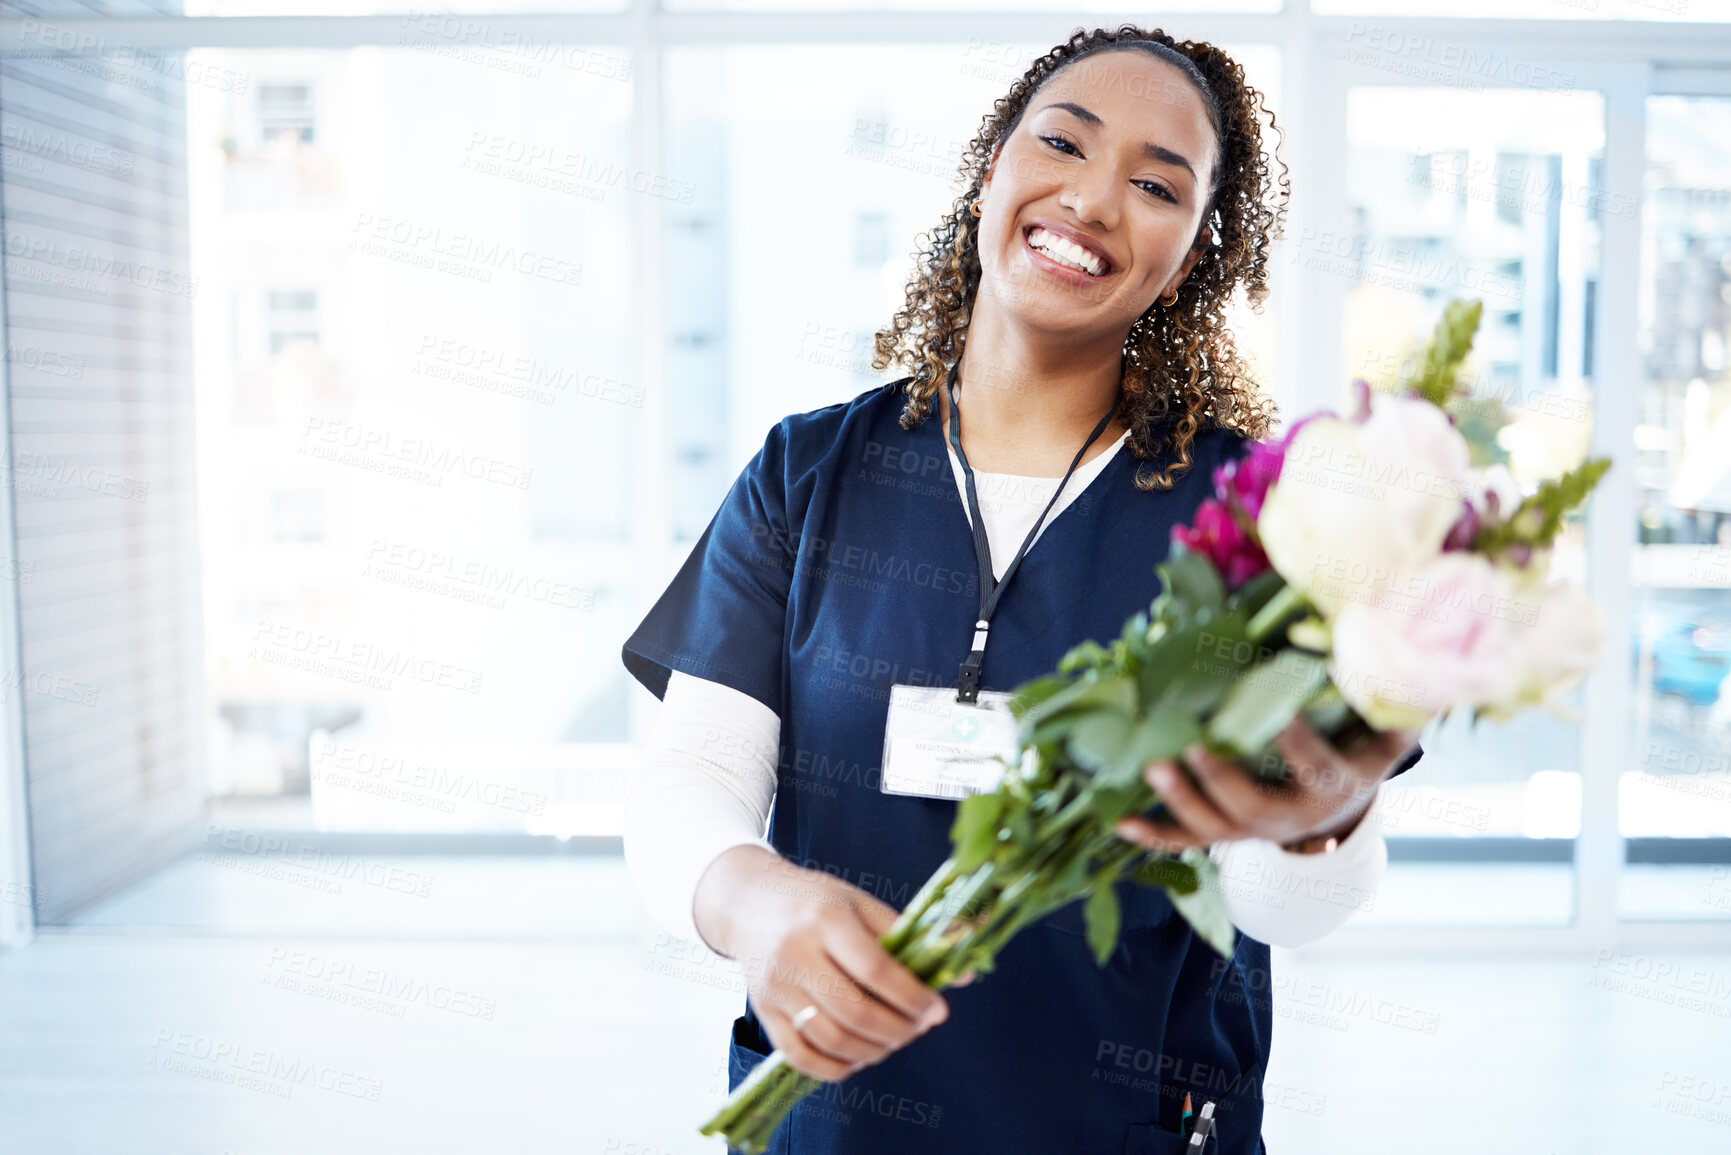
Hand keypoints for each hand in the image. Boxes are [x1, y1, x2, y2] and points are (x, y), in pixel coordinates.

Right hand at [693, 846, 949, 1081]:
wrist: (747, 905)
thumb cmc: (814, 902)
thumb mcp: (859, 904)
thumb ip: (908, 937)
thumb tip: (963, 974)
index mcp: (825, 919)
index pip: (874, 968)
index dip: (912, 996)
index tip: (938, 1009)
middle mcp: (795, 954)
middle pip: (853, 1011)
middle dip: (897, 1030)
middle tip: (919, 1027)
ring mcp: (776, 987)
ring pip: (830, 1039)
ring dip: (872, 1050)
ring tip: (893, 1039)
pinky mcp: (764, 1012)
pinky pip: (800, 1056)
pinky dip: (835, 1067)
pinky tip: (858, 1056)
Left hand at [1112, 718, 1418, 852]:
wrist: (1336, 811)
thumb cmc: (1354, 753)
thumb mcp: (1376, 735)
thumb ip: (1379, 703)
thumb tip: (1375, 654)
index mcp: (1330, 786)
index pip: (1317, 768)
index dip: (1301, 745)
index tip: (1283, 716)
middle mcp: (1290, 817)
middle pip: (1252, 806)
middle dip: (1221, 779)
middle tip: (1192, 748)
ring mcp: (1252, 830)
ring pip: (1213, 825)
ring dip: (1179, 799)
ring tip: (1150, 767)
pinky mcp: (1225, 835)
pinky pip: (1186, 840)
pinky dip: (1154, 834)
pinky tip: (1120, 822)